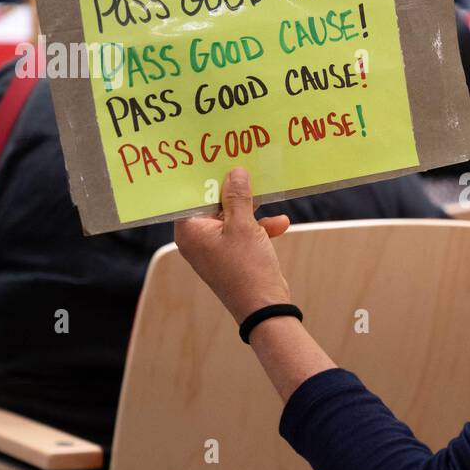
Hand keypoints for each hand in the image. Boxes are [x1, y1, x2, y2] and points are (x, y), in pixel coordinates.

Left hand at [174, 168, 292, 322]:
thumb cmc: (247, 267)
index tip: (219, 161)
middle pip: (213, 205)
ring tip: (269, 200)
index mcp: (189, 230)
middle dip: (235, 193)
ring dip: (252, 211)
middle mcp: (196, 239)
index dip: (207, 178)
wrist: (264, 308)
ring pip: (231, 218)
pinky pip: (241, 234)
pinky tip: (280, 223)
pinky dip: (258, 228)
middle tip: (248, 173)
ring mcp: (214, 249)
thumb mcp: (244, 225)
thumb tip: (235, 172)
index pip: (192, 195)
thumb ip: (238, 195)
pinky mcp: (231, 256)